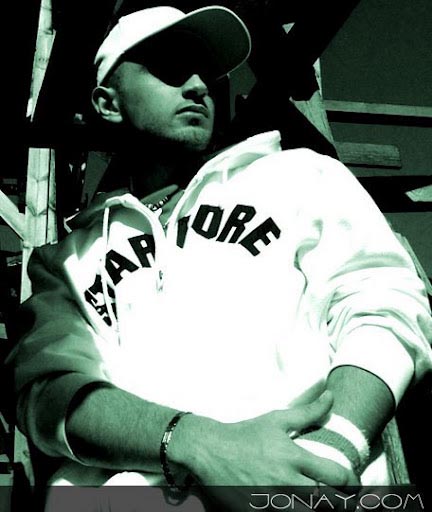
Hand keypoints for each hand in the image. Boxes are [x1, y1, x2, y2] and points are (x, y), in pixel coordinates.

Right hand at [172, 391, 355, 510]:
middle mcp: (285, 481)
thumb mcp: (276, 419)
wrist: (209, 450)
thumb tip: (331, 396)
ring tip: (318, 504)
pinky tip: (297, 507)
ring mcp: (270, 500)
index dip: (351, 482)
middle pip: (328, 502)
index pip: (336, 475)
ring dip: (316, 509)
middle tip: (343, 500)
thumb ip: (308, 411)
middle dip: (340, 503)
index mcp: (293, 456)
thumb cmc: (246, 433)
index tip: (352, 484)